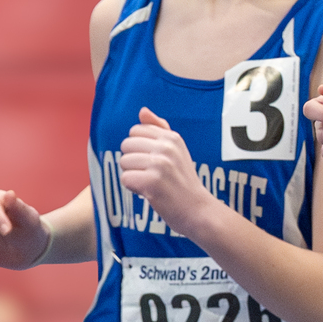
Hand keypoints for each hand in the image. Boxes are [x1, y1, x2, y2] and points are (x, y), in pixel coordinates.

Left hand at [118, 108, 214, 234]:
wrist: (198, 210)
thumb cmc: (183, 181)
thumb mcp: (176, 150)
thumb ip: (159, 129)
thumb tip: (142, 111)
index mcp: (172, 137)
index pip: (135, 130)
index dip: (139, 148)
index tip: (153, 161)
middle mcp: (167, 147)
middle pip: (126, 145)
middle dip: (133, 161)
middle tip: (151, 174)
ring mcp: (160, 165)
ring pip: (124, 162)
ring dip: (133, 175)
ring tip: (151, 183)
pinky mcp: (152, 183)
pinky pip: (125, 178)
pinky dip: (133, 188)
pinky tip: (148, 192)